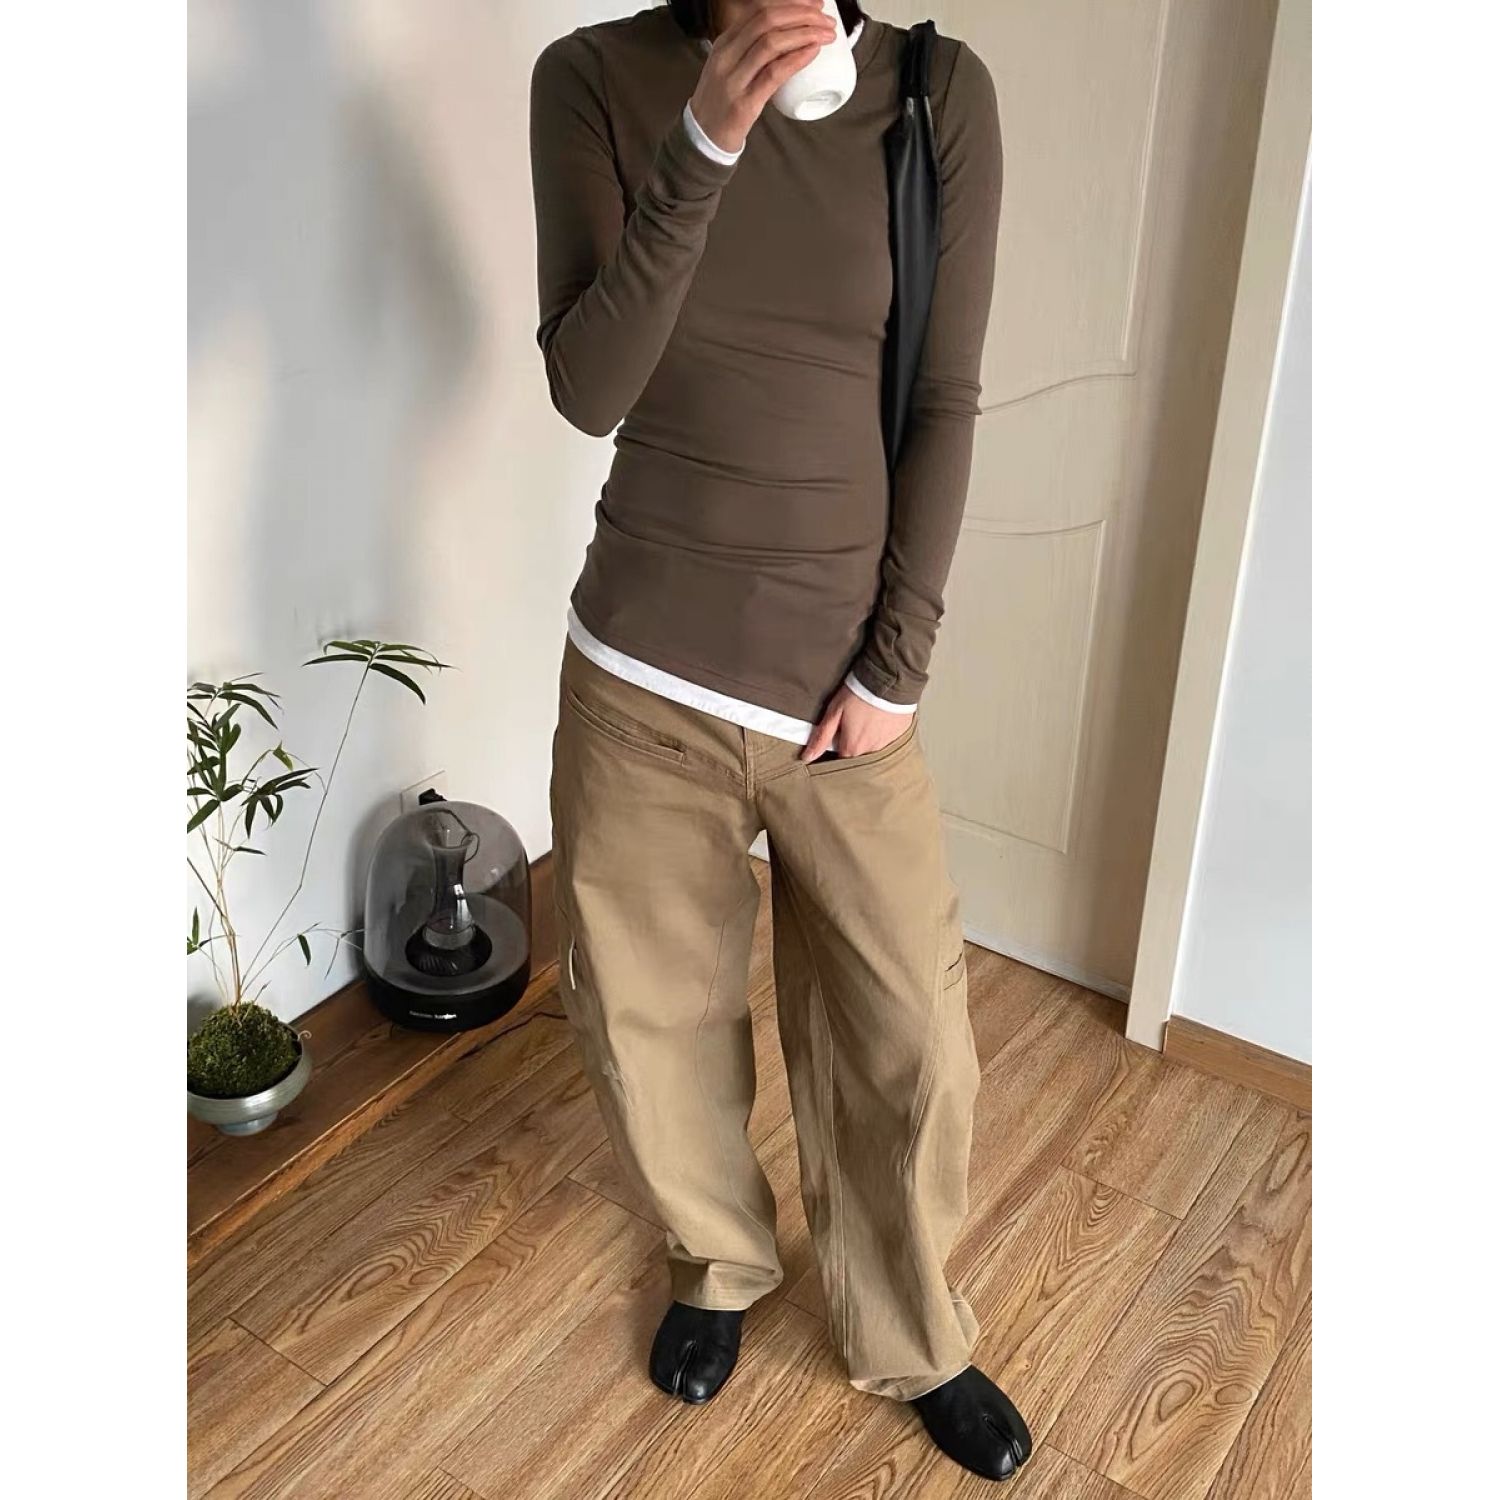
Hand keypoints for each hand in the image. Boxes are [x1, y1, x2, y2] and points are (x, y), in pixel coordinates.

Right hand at [689, 1, 836, 153]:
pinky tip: (812, 52)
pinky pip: (774, 73)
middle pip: (768, 20)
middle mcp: (727, 55)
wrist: (702, 137)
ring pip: (772, 42)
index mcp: (725, 42)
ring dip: (805, 34)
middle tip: (826, 19)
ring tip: (826, 35)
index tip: (815, 5)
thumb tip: (790, 36)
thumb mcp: (730, 66)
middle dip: (802, 14)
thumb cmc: (721, 102)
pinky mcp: (744, 102)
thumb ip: (752, 50)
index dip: (791, 2)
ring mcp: (733, 78)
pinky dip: (796, 59)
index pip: (759, 9)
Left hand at [799, 684, 911, 762]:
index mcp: (852, 748)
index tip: (836, 738)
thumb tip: (807, 757)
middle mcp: (871, 752)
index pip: (839, 761)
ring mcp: (888, 745)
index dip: (835, 750)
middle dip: (853, 745)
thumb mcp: (834, 711)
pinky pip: (888, 742)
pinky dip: (883, 735)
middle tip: (852, 725)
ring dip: (868, 740)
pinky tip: (880, 721)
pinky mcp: (900, 737)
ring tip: (867, 720)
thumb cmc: (859, 693)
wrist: (890, 679)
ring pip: (873, 750)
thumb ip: (821, 737)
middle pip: (857, 757)